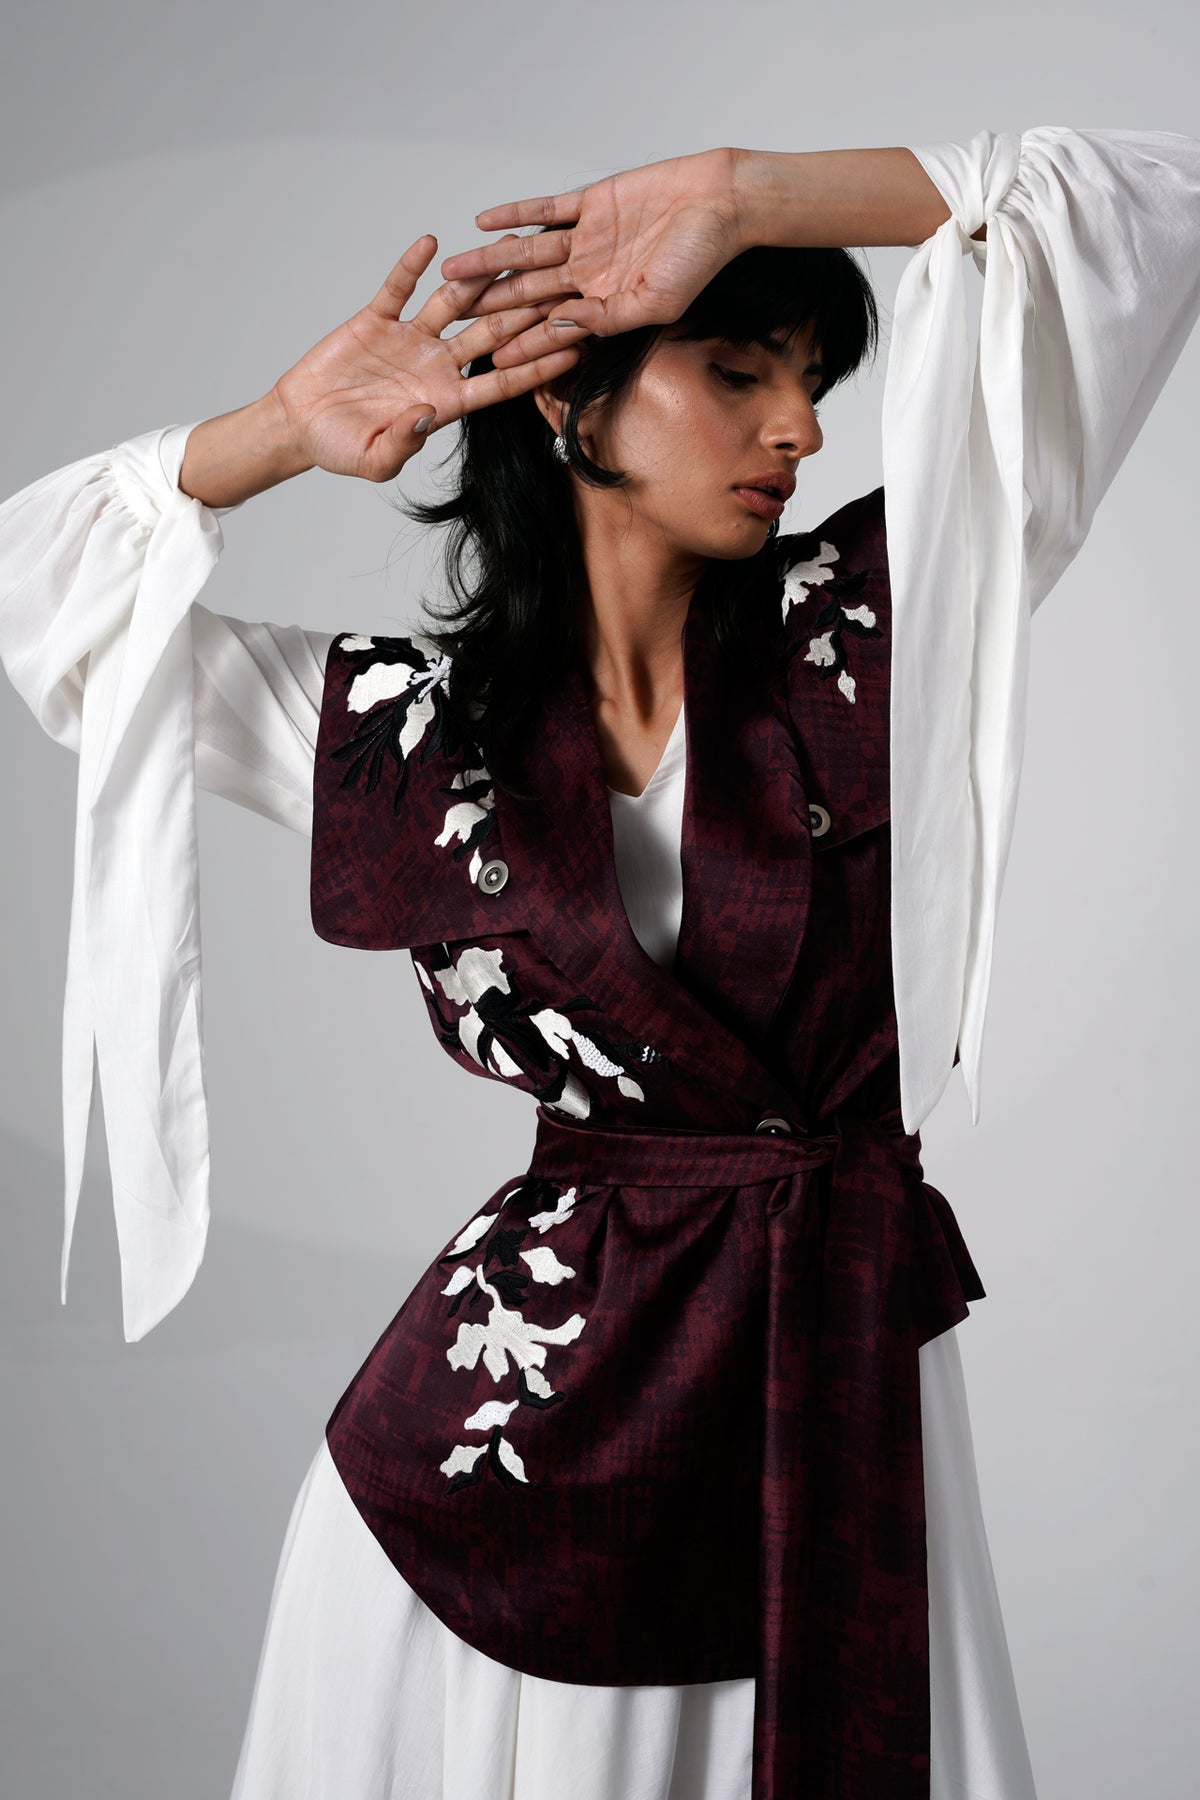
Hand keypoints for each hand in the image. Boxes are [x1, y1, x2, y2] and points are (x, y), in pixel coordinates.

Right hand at [270, 234, 584, 482]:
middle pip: (489, 335)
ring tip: (510, 249)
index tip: (571, 349)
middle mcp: (436, 365)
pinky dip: (411, 265)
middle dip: (523, 312)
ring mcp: (410, 339)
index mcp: (446, 401)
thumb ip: (403, 443)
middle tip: (559, 287)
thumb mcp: (374, 460)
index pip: (501, 382)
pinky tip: (432, 242)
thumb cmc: (341, 449)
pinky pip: (398, 287)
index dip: (536, 366)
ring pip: (452, 302)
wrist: (301, 425)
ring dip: (480, 278)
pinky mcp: (377, 319)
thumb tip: (427, 414)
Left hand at [438, 148, 744, 367]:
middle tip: (451, 317)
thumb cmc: (700, 259)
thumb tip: (560, 327)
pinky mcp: (590, 203)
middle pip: (531, 292)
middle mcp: (590, 273)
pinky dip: (516, 214)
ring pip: (528, 253)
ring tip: (454, 272)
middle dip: (492, 306)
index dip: (523, 343)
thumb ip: (606, 317)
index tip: (491, 359)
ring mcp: (587, 238)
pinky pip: (545, 210)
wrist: (722, 202)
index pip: (554, 328)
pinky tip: (484, 223)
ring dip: (491, 262)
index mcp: (605, 303)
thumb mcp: (654, 303)